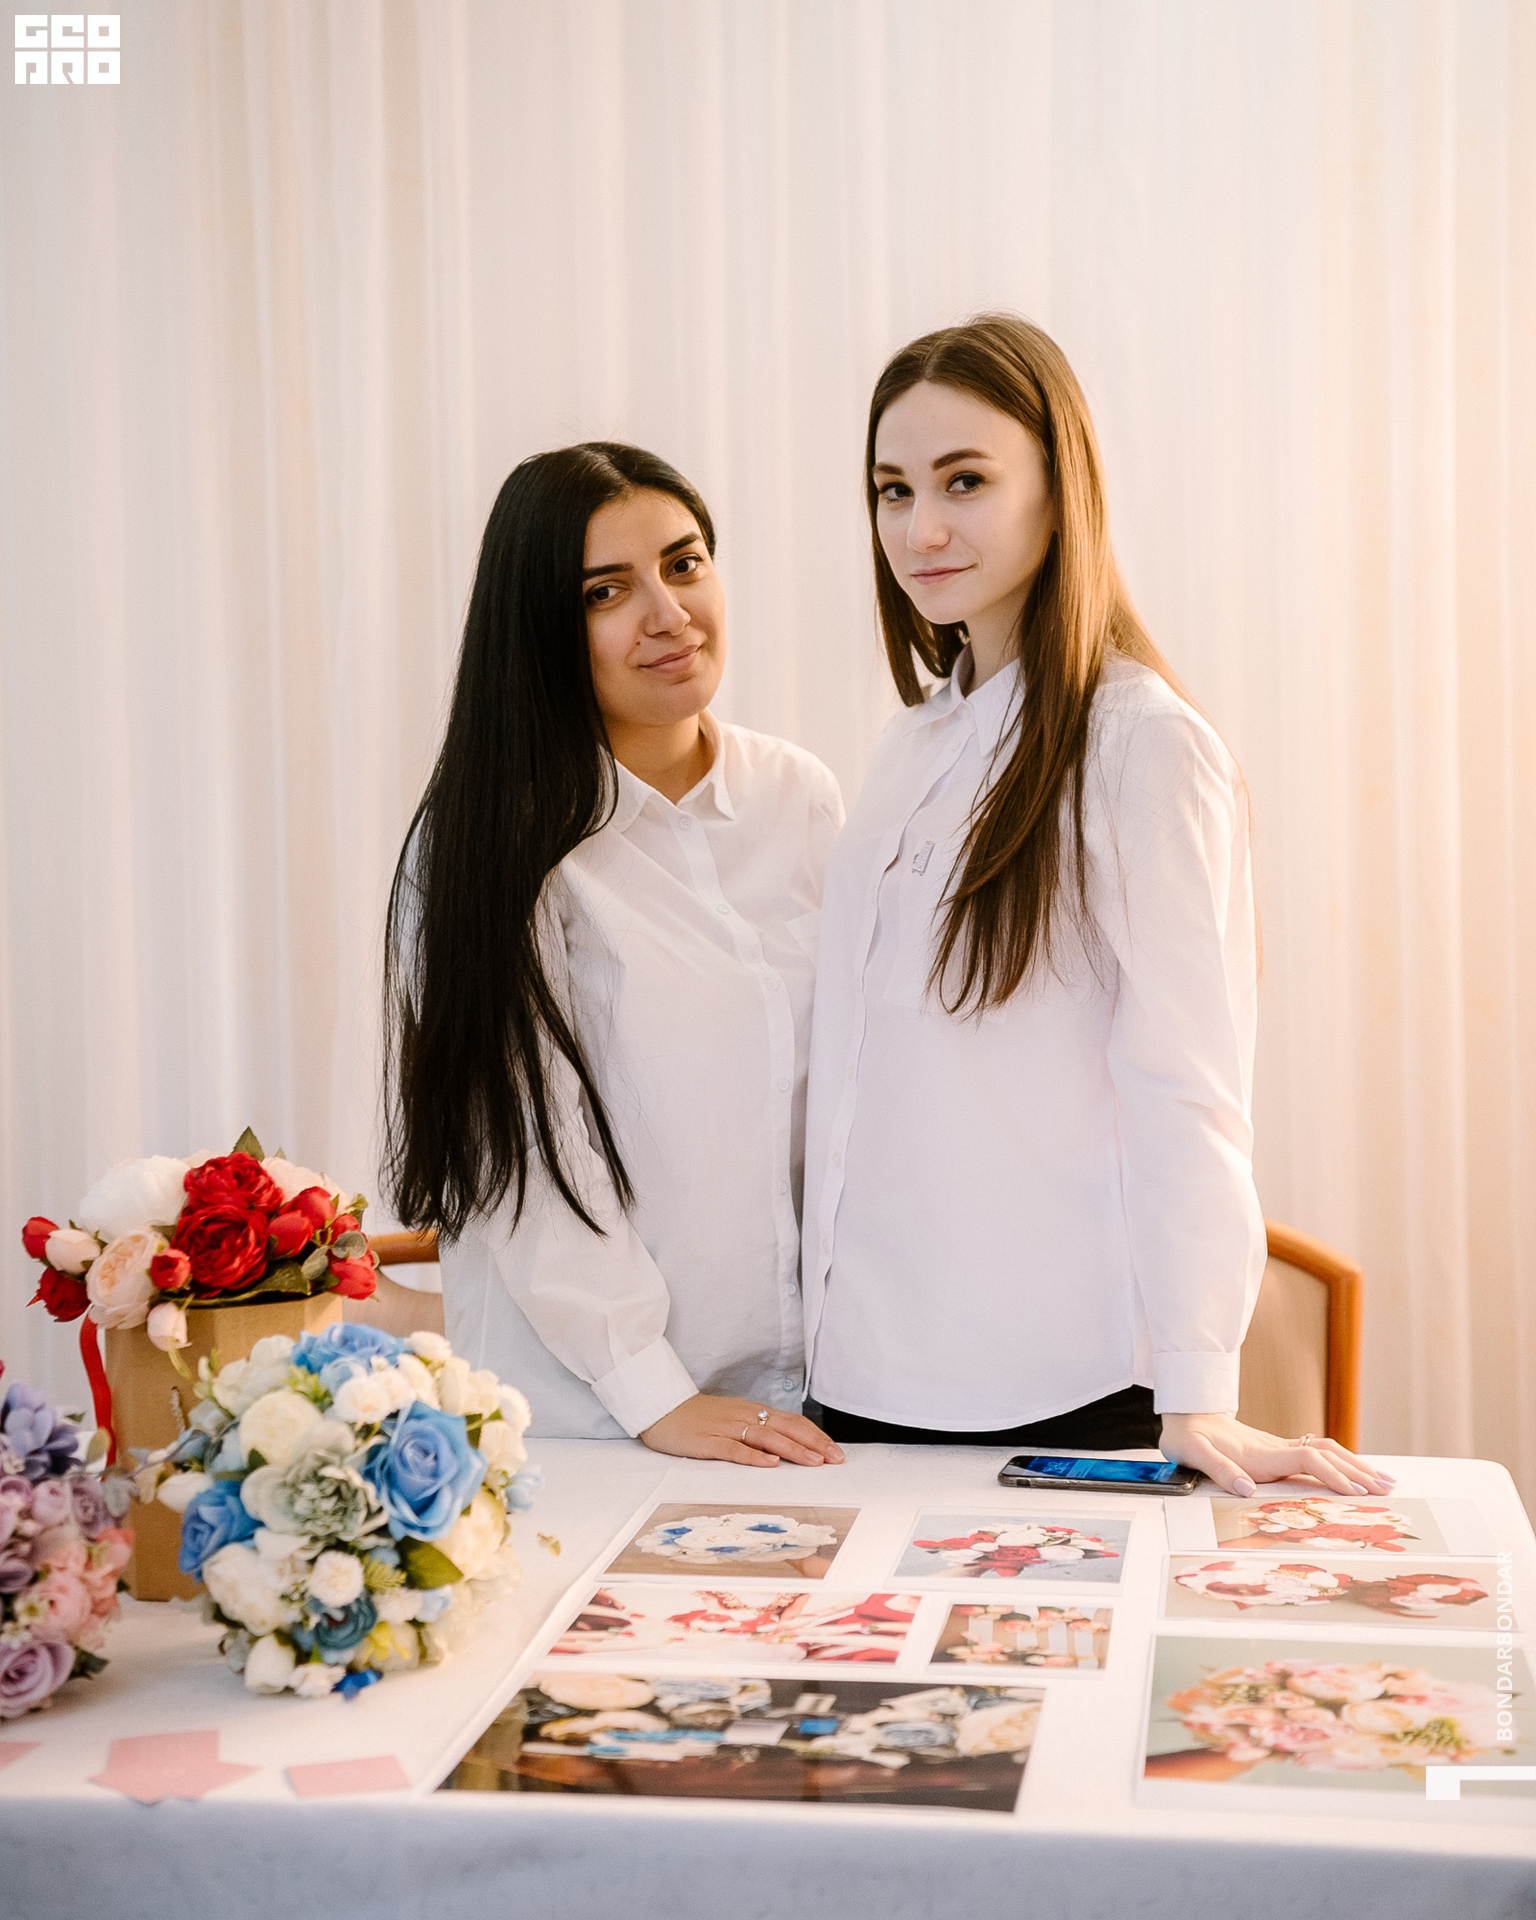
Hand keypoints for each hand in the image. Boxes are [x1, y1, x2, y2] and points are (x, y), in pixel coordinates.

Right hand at [639, 1394, 843, 1467]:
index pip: (791, 1422)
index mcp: (752, 1412)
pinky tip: (769, 1463)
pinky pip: (733, 1448)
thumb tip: (786, 1446)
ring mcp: (726, 1428)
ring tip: (813, 1462)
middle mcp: (744, 1416)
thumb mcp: (733, 1419)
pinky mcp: (707, 1441)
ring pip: (765, 1437)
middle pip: (785, 1427)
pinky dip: (753, 1456)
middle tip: (835, 1459)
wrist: (661, 1406)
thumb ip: (757, 1429)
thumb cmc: (698, 1417)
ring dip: (792, 1449)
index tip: (836, 1451)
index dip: (815, 1436)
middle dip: (813, 1443)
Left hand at [1157, 1412, 1396, 1498]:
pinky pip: (1317, 1455)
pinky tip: (1352, 1473)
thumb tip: (1246, 1488)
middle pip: (1327, 1454)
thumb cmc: (1187, 1436)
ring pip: (1326, 1452)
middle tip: (1388, 1490)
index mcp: (1260, 1453)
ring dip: (1355, 1466)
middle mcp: (1276, 1448)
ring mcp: (1279, 1447)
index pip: (1307, 1460)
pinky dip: (1340, 1463)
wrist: (1187, 1413)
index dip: (1332, 1475)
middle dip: (1358, 1472)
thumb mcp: (1192, 1452)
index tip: (1355, 1493)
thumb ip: (1218, 1468)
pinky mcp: (1277, 1450)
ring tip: (1383, 1481)